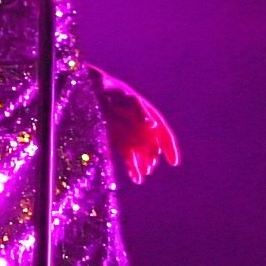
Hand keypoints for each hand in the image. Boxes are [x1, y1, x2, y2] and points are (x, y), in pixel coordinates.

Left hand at [94, 67, 180, 184]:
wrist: (92, 88)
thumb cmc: (113, 92)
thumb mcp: (127, 99)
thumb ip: (140, 113)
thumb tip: (152, 126)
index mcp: (148, 116)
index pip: (164, 134)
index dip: (170, 148)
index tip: (173, 162)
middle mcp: (140, 126)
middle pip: (151, 146)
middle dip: (152, 158)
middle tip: (149, 168)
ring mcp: (128, 133)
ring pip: (139, 153)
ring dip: (142, 165)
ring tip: (141, 176)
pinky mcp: (115, 139)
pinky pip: (126, 155)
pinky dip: (130, 166)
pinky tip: (134, 177)